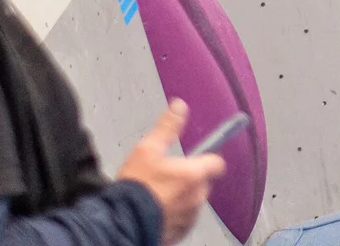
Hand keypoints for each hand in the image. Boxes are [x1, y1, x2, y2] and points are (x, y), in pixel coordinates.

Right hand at [117, 101, 225, 244]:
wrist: (122, 222)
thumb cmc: (135, 188)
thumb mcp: (147, 149)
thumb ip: (167, 127)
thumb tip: (179, 108)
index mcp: (194, 174)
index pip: (217, 162)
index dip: (208, 157)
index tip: (200, 156)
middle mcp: (196, 197)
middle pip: (203, 182)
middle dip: (189, 177)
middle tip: (168, 175)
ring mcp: (189, 216)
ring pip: (193, 201)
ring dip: (182, 196)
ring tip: (158, 193)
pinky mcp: (180, 232)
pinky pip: (184, 218)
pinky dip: (174, 213)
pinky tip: (157, 208)